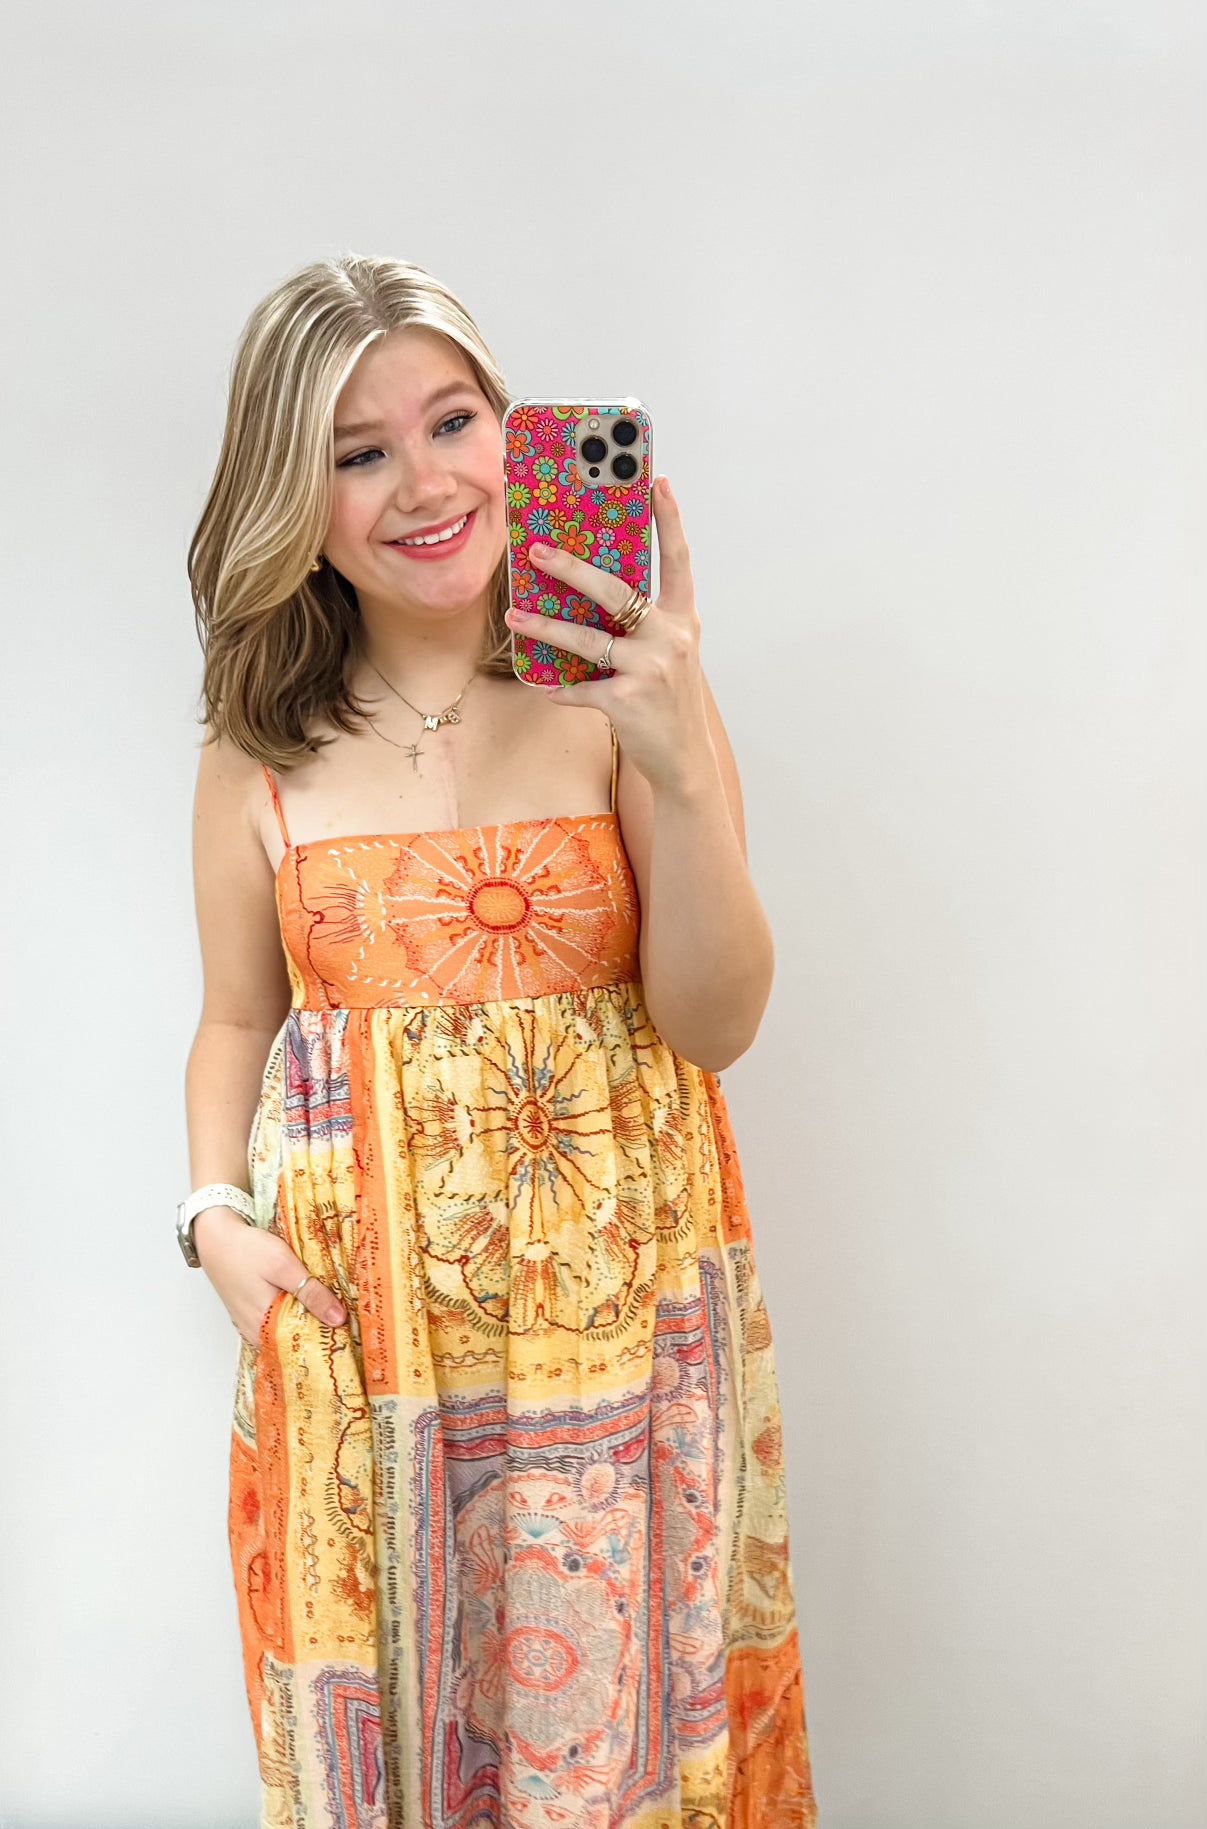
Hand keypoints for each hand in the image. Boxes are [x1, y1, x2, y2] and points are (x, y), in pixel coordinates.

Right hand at [193, 1206, 346, 1351]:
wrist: (216, 1238)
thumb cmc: (247, 1250)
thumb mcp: (283, 1266)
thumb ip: (310, 1293)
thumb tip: (338, 1319)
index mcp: (266, 1326)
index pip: (304, 1347)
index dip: (330, 1341)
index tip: (353, 1335)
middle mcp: (257, 1333)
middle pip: (297, 1342)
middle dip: (322, 1332)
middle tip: (351, 1323)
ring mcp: (252, 1326)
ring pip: (288, 1332)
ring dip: (309, 1323)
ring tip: (335, 1312)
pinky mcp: (251, 1315)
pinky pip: (278, 1324)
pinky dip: (294, 1316)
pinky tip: (310, 1304)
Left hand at [503, 475, 711, 793]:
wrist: (684, 758)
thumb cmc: (670, 699)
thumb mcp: (670, 652)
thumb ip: (644, 623)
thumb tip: (594, 592)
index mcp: (682, 620)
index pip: (678, 561)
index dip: (670, 521)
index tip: (656, 483)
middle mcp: (670, 638)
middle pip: (615, 593)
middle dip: (571, 569)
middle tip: (537, 551)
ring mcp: (650, 669)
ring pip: (585, 639)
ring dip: (544, 628)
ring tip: (515, 616)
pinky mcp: (627, 701)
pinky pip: (580, 687)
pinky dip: (559, 688)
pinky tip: (544, 685)